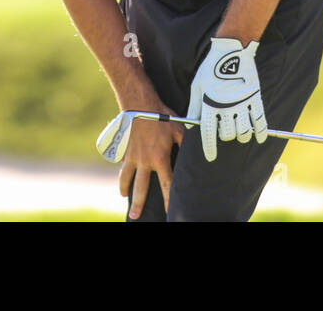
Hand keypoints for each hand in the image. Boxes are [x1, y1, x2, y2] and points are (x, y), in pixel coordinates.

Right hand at [118, 104, 182, 219]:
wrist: (139, 104)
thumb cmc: (161, 116)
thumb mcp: (179, 128)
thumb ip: (187, 142)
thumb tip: (201, 150)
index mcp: (160, 159)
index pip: (167, 185)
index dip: (169, 200)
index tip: (169, 212)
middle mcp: (144, 161)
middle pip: (141, 188)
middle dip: (138, 204)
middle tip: (136, 218)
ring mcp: (132, 155)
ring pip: (126, 177)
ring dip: (124, 189)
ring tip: (124, 197)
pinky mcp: (125, 148)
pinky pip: (122, 163)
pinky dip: (122, 170)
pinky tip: (122, 175)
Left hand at [187, 37, 266, 161]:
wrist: (231, 51)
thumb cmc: (210, 68)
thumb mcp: (197, 86)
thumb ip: (194, 107)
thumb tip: (191, 126)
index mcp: (209, 104)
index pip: (209, 134)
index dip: (209, 149)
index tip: (211, 157)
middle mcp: (226, 107)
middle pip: (227, 135)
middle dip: (225, 136)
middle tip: (225, 131)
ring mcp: (242, 103)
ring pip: (243, 132)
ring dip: (241, 136)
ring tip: (239, 133)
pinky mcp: (254, 98)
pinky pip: (260, 121)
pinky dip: (261, 132)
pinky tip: (260, 137)